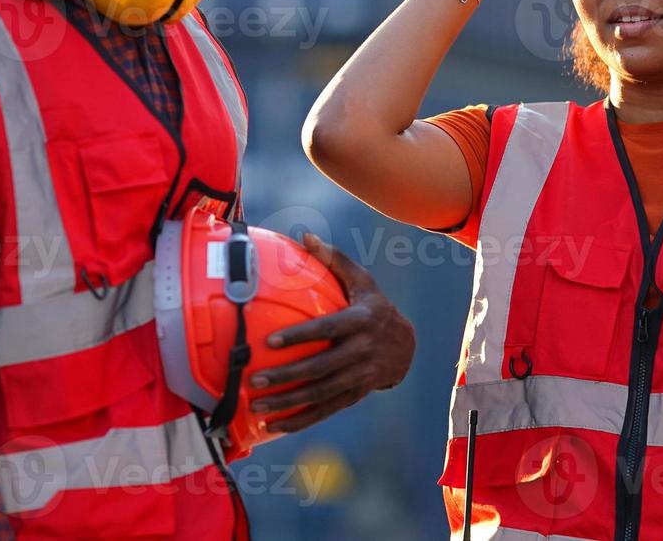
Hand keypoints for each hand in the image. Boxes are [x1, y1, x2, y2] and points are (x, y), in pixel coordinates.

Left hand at [247, 233, 415, 434]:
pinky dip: (300, 421)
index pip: (328, 330)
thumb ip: (335, 259)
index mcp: (362, 321)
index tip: (270, 342)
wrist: (408, 346)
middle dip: (286, 377)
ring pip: (321, 394)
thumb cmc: (375, 307)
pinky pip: (325, 410)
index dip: (300, 336)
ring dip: (288, 404)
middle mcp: (362, 352)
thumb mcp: (363, 281)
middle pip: (321, 369)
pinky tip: (274, 426)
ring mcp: (360, 377)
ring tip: (258, 407)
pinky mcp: (355, 395)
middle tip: (255, 380)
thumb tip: (305, 235)